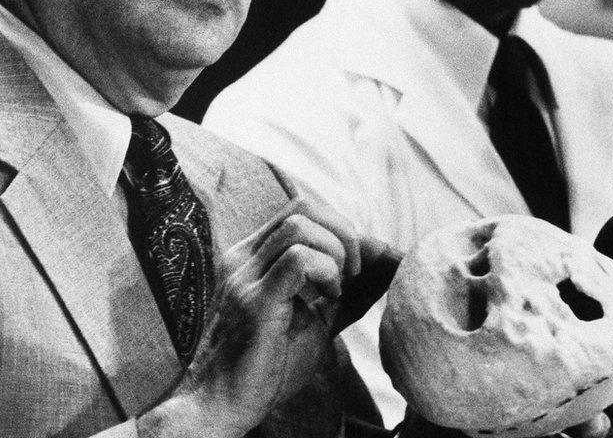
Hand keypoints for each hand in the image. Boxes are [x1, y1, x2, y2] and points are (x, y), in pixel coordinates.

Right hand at [140, 197, 358, 437]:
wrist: (221, 407)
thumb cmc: (268, 366)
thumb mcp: (315, 319)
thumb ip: (346, 291)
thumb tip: (391, 261)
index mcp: (253, 255)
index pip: (301, 209)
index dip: (339, 228)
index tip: (358, 267)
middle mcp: (243, 256)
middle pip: (302, 206)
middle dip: (343, 232)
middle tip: (353, 273)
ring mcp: (245, 276)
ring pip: (299, 224)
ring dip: (335, 251)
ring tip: (338, 288)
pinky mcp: (254, 302)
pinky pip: (299, 259)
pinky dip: (326, 272)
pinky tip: (328, 299)